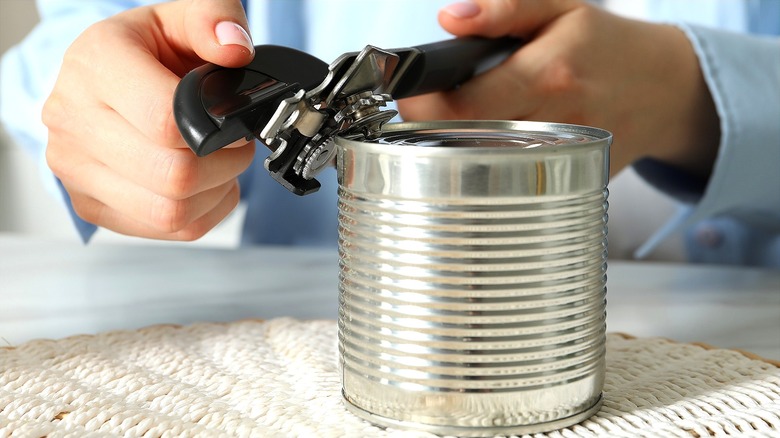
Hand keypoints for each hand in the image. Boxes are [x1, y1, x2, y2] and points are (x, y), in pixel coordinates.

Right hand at [42, 0, 255, 239]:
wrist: (105, 78)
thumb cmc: (146, 52)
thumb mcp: (181, 18)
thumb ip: (215, 18)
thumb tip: (235, 50)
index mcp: (96, 64)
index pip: (166, 121)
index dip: (217, 132)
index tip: (233, 124)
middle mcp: (74, 119)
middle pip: (172, 175)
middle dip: (223, 165)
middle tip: (233, 146)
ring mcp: (76, 168)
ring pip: (169, 212)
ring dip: (214, 194)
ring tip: (218, 165)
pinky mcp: (89, 204)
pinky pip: (163, 230)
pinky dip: (200, 214)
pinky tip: (202, 187)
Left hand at [398, 0, 719, 176]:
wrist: (665, 90)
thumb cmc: (607, 46)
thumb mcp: (561, 8)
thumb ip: (505, 8)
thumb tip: (450, 18)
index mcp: (547, 76)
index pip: (461, 106)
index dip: (421, 108)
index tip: (409, 99)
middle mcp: (553, 124)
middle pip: (465, 144)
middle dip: (431, 131)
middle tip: (423, 113)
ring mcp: (561, 160)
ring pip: (484, 170)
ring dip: (456, 151)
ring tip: (457, 127)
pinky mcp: (568, 182)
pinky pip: (512, 183)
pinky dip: (490, 167)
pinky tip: (492, 146)